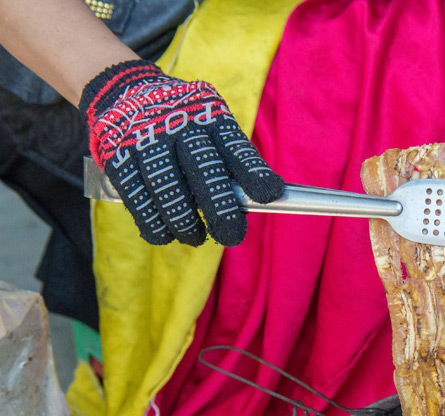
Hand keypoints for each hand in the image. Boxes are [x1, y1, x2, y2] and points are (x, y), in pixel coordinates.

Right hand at [80, 60, 282, 245]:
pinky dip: (152, 221)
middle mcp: (180, 125)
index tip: (269, 195)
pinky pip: (137, 194)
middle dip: (220, 208)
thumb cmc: (183, 123)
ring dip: (183, 220)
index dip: (253, 172)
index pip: (236, 148)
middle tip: (231, 235)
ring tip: (195, 237)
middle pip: (204, 170)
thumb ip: (228, 161)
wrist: (125, 91)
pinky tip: (163, 234)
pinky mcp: (118, 154)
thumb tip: (253, 204)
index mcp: (211, 118)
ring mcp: (146, 138)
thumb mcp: (210, 127)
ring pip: (168, 186)